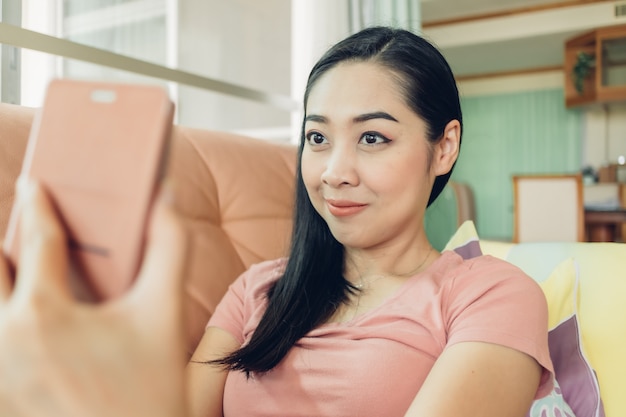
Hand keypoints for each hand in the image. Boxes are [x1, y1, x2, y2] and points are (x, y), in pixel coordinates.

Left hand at [0, 179, 188, 416]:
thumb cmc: (149, 389)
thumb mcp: (165, 312)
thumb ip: (169, 246)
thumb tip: (165, 198)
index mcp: (42, 315)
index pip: (36, 240)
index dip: (37, 205)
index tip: (33, 183)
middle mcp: (3, 340)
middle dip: (2, 244)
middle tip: (20, 230)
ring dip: (1, 282)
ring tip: (22, 275)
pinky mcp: (1, 393)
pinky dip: (6, 317)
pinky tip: (24, 321)